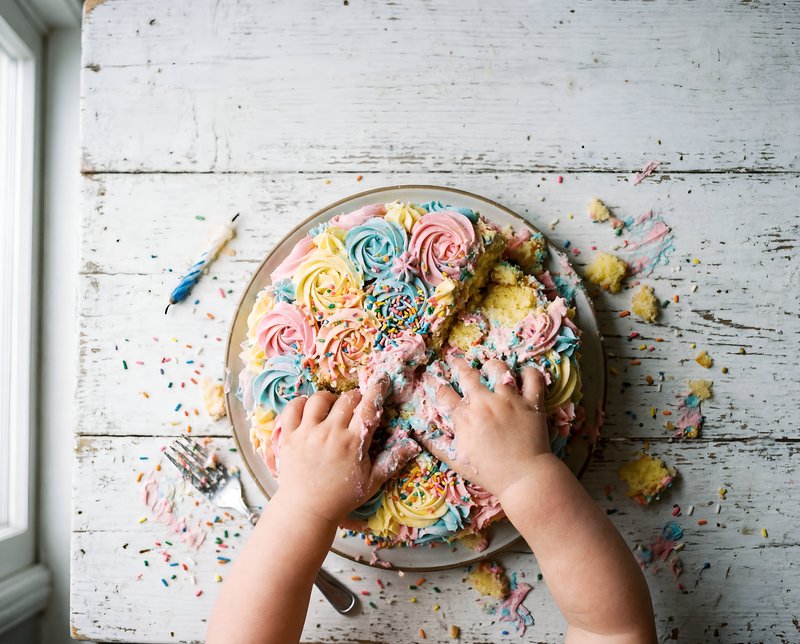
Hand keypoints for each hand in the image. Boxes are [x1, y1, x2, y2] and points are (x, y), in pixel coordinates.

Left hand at [274, 377, 419, 525]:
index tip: (380, 379)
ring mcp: (307, 433)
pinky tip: (308, 410)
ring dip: (329, 399)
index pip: (368, 407)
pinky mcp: (289, 436)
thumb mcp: (372, 481)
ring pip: (319, 399)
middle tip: (356, 407)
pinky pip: (292, 408)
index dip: (376, 389)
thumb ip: (393, 461)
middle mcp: (330, 433)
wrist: (306, 510)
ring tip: (332, 409)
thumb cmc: (342, 497)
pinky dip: (301, 403)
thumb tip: (414, 445)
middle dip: (355, 397)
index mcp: (353, 442)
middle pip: (346, 399)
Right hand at [416, 357, 553, 498]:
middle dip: (459, 365)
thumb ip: (437, 447)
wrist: (524, 479)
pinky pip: (532, 377)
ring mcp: (510, 400)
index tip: (431, 377)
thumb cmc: (490, 474)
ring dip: (492, 365)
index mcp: (465, 418)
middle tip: (455, 360)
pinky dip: (529, 372)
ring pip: (499, 369)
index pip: (444, 394)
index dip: (434, 384)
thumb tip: (418, 437)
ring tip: (490, 366)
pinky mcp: (532, 402)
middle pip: (468, 374)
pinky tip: (524, 372)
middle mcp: (485, 403)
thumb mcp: (457, 462)